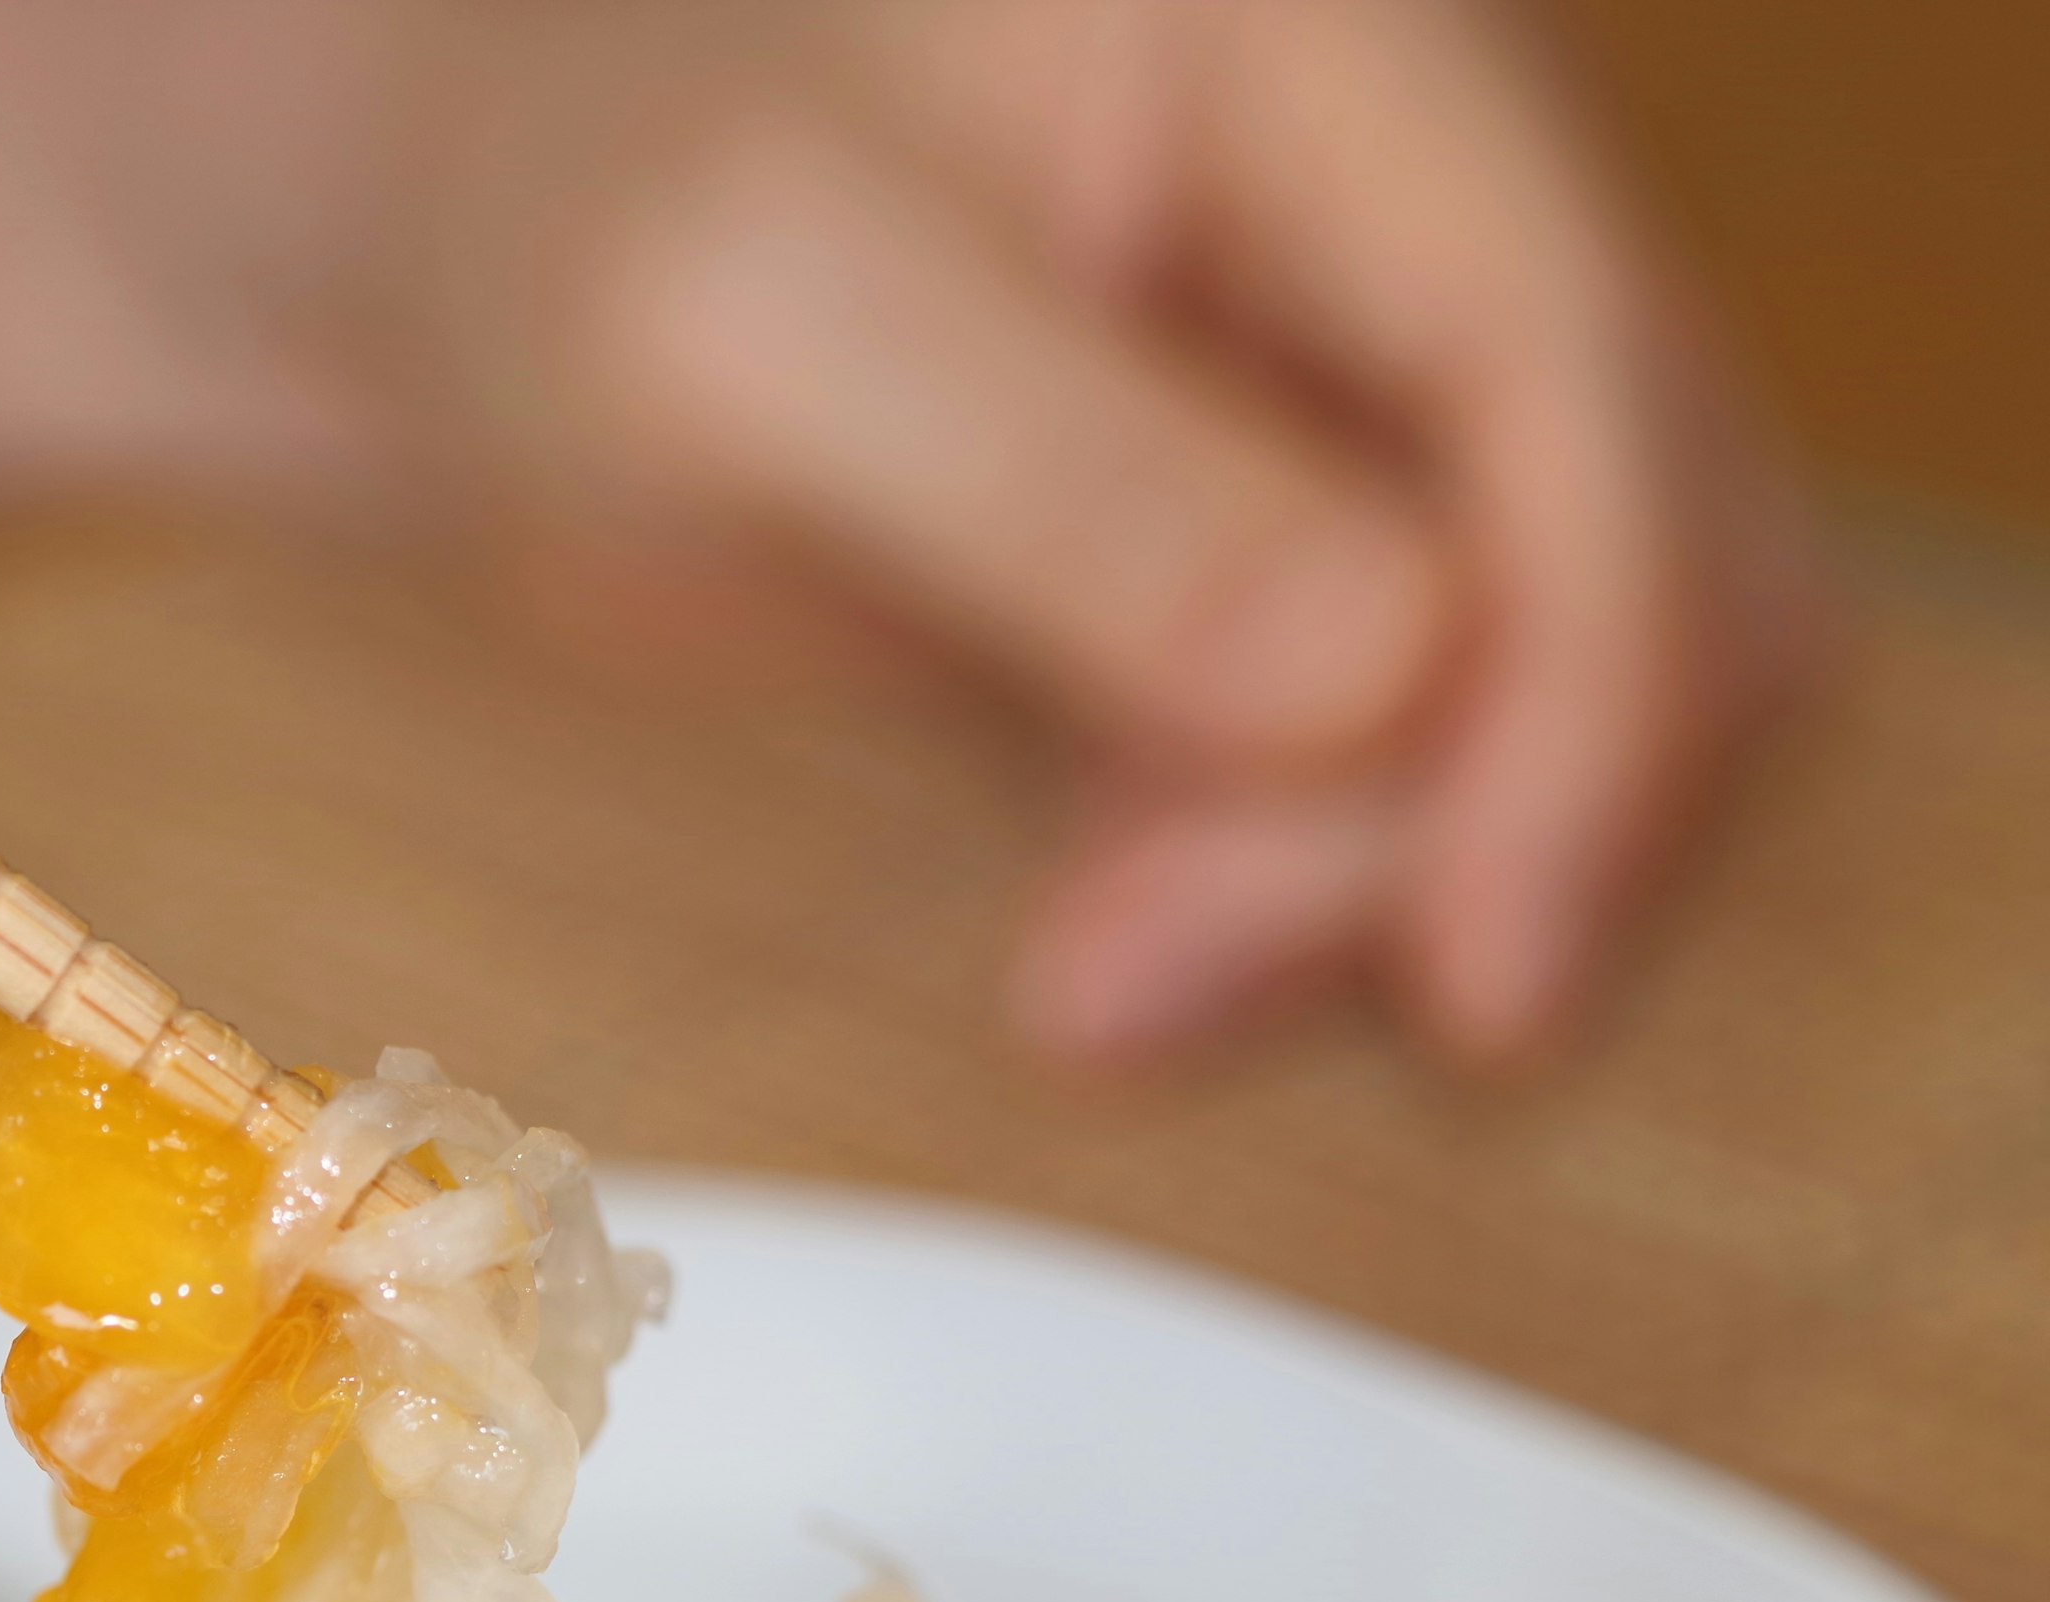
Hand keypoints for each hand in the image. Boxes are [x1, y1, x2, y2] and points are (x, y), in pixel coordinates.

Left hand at [368, 0, 1823, 1065]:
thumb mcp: (751, 320)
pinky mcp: (1278, 572)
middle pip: (1644, 570)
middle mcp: (1399, 225)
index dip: (1590, 704)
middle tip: (1123, 996)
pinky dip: (1283, 900)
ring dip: (1358, 901)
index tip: (1483, 987)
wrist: (469, 239)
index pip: (1572, 379)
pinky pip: (1388, 775)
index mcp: (1328, 65)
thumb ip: (1058, 478)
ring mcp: (1354, 406)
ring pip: (1535, 708)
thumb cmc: (576, 204)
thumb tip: (1383, 675)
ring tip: (1077, 990)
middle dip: (1464, 835)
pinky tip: (1093, 952)